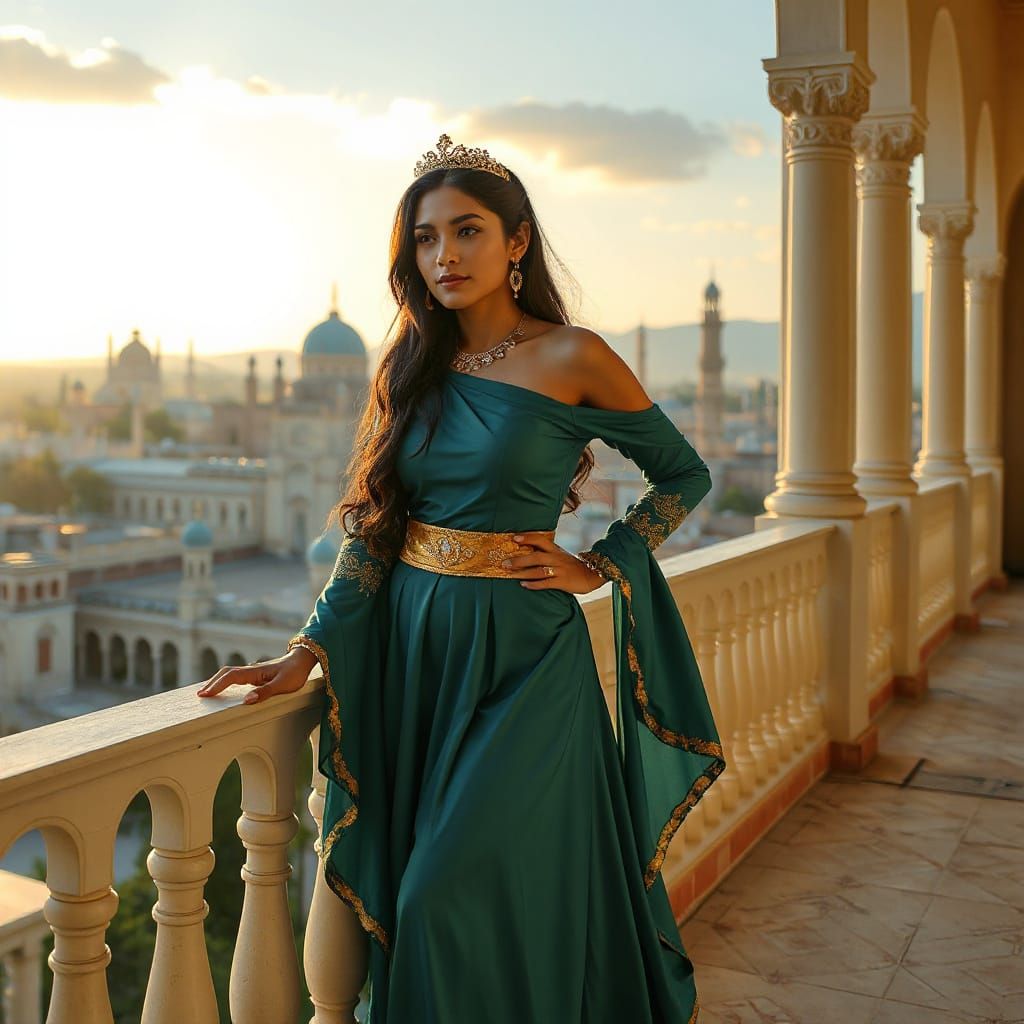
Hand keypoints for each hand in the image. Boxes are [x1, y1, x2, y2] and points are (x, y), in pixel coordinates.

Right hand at [196, 647, 317, 704]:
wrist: (302, 661)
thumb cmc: (294, 673)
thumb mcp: (283, 685)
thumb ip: (265, 692)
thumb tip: (246, 700)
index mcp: (255, 672)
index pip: (230, 677)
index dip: (217, 685)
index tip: (205, 695)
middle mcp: (251, 670)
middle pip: (226, 673)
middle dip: (212, 683)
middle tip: (200, 696)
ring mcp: (253, 672)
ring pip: (230, 674)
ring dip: (217, 681)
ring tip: (206, 692)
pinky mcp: (256, 674)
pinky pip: (236, 676)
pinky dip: (225, 681)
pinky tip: (224, 688)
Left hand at [500, 532, 606, 594]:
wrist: (592, 575)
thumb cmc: (572, 566)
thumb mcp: (561, 555)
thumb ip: (546, 553)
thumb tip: (527, 551)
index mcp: (556, 550)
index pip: (540, 540)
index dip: (527, 538)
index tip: (514, 538)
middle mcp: (557, 558)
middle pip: (536, 556)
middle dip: (519, 559)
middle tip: (505, 563)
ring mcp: (560, 570)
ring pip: (539, 570)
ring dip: (523, 572)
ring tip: (510, 574)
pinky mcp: (562, 582)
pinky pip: (546, 583)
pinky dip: (534, 584)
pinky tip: (524, 584)